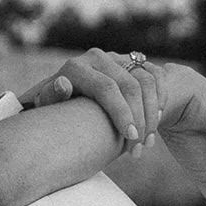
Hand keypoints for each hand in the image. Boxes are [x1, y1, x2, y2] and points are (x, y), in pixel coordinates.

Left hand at [23, 47, 165, 152]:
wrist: (63, 96)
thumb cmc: (51, 109)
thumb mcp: (46, 106)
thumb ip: (49, 97)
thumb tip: (62, 85)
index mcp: (76, 68)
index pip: (106, 88)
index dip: (121, 113)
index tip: (129, 137)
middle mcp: (97, 58)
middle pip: (129, 86)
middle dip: (139, 118)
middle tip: (139, 147)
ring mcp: (116, 58)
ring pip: (146, 81)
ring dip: (152, 114)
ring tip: (147, 142)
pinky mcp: (131, 62)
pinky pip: (155, 78)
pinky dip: (159, 101)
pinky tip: (155, 124)